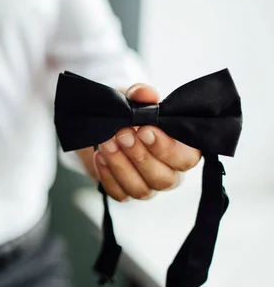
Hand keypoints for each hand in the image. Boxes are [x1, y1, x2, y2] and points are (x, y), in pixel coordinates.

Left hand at [76, 83, 201, 200]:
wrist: (107, 122)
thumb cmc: (131, 111)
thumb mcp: (135, 98)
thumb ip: (142, 95)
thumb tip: (144, 93)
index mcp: (183, 149)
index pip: (185, 159)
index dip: (165, 147)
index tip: (145, 129)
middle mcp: (170, 172)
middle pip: (164, 179)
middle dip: (140, 156)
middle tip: (122, 134)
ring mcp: (148, 185)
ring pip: (141, 190)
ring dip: (121, 165)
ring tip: (106, 143)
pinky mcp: (125, 192)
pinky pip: (120, 194)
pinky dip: (107, 176)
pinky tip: (100, 157)